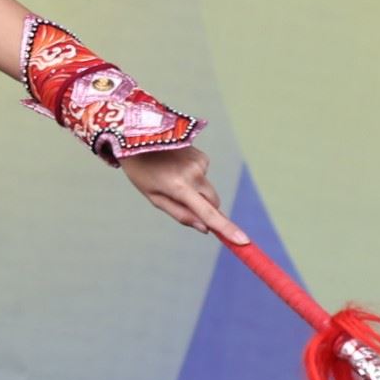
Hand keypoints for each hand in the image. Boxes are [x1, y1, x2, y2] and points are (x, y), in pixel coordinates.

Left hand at [125, 145, 240, 242]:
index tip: (243, 241)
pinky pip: (203, 175)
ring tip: (170, 176)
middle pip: (213, 203)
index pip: (208, 213)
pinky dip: (193, 176)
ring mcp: (200, 163)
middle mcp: (194, 174)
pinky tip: (176, 166)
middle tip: (183, 202)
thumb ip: (180, 214)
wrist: (136, 137)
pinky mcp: (203, 156)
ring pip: (207, 189)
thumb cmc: (141, 171)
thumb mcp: (153, 197)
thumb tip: (205, 228)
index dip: (227, 228)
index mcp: (179, 187)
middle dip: (204, 209)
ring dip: (195, 190)